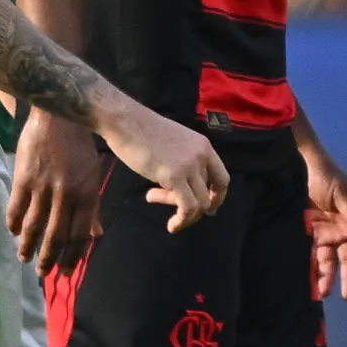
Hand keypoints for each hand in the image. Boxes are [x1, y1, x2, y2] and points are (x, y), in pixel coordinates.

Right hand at [7, 106, 109, 270]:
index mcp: (87, 195)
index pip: (80, 234)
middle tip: (42, 273)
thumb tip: (97, 235)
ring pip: (34, 226)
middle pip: (56, 235)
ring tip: (24, 258)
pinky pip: (17, 208)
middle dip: (49, 258)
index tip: (66, 271)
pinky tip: (14, 232)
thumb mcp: (93, 177)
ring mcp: (43, 187)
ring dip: (28, 246)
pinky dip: (14, 223)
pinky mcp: (24, 178)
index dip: (73, 256)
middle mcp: (66, 195)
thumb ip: (93, 208)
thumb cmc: (79, 149)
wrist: (58, 118)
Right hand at [99, 101, 231, 234]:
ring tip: (169, 219)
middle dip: (197, 207)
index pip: (222, 177)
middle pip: (211, 192)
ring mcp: (189, 165)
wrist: (125, 120)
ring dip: (185, 216)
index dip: (218, 196)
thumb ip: (182, 162)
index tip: (209, 208)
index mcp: (203, 146)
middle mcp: (201, 155)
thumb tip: (182, 186)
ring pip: (201, 203)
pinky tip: (172, 226)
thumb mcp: (172, 144)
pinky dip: (182, 220)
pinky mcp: (174, 175)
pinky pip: (188, 207)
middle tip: (180, 213)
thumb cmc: (141, 132)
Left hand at [301, 135, 346, 301]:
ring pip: (329, 262)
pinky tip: (311, 281)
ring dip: (328, 277)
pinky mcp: (306, 236)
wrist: (298, 166)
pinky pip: (310, 256)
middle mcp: (342, 232)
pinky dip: (311, 269)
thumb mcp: (342, 193)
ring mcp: (323, 235)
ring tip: (324, 292)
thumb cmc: (326, 175)